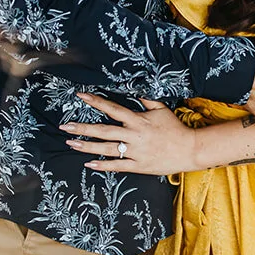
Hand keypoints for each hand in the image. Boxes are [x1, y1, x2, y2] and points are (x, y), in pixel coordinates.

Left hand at [63, 94, 204, 175]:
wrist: (190, 149)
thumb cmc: (175, 128)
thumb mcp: (161, 109)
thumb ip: (145, 99)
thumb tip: (134, 88)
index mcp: (138, 119)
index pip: (112, 108)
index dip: (95, 101)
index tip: (80, 96)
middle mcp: (134, 135)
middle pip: (104, 130)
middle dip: (83, 128)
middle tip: (65, 127)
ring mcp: (135, 151)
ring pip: (107, 149)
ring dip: (87, 146)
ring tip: (71, 143)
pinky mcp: (138, 165)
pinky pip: (117, 166)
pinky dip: (102, 165)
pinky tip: (89, 163)